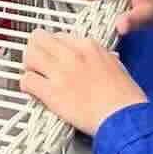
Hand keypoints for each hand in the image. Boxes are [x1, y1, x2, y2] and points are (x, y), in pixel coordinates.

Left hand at [18, 33, 146, 135]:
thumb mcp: (117, 66)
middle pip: (39, 40)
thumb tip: (104, 58)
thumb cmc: (125, 97)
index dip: (52, 46)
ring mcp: (60, 72)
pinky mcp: (52, 93)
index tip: (51, 54)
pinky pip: (27, 81)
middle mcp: (71, 55)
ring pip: (29, 56)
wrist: (124, 117)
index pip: (58, 36)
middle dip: (35, 49)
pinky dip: (26, 85)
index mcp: (88, 46)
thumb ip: (104, 58)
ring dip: (28, 65)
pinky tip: (32, 91)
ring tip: (32, 74)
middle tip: (35, 61)